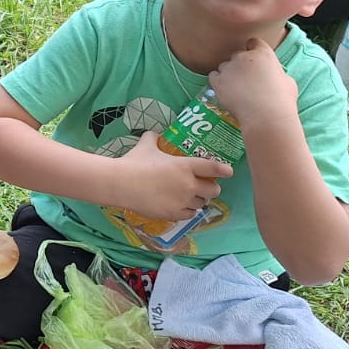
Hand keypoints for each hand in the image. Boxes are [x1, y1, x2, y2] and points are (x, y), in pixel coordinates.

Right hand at [115, 128, 230, 220]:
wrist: (120, 183)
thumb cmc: (135, 162)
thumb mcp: (146, 145)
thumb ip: (154, 138)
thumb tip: (155, 133)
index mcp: (186, 166)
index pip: (213, 168)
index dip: (224, 170)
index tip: (228, 172)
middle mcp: (189, 184)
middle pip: (214, 190)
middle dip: (211, 188)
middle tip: (203, 187)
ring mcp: (182, 201)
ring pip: (201, 204)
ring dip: (197, 200)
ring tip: (187, 198)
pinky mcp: (174, 213)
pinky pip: (189, 215)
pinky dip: (187, 211)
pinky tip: (179, 207)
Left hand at [208, 38, 297, 128]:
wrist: (267, 116)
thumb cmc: (282, 101)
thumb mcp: (287, 80)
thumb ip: (275, 71)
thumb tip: (272, 73)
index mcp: (263, 54)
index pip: (253, 42)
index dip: (253, 49)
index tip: (253, 59)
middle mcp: (244, 57)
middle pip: (237, 55)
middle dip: (241, 65)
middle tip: (246, 80)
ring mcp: (229, 68)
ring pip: (224, 66)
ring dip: (229, 74)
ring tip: (237, 89)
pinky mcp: (218, 81)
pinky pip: (213, 76)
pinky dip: (218, 82)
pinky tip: (226, 90)